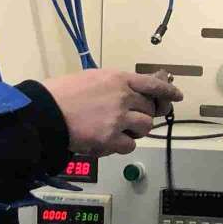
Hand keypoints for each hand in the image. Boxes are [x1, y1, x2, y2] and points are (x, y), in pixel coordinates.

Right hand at [40, 68, 182, 156]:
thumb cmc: (62, 93)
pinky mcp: (111, 139)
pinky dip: (122, 145)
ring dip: (134, 131)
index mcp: (119, 79)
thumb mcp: (92, 78)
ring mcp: (118, 119)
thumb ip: (114, 85)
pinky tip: (108, 142)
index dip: (167, 92)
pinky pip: (130, 145)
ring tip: (117, 131)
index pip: (152, 84)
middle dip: (142, 115)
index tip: (176, 97)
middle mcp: (123, 97)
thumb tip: (130, 93)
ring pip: (144, 128)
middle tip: (129, 120)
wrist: (46, 112)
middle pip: (149, 110)